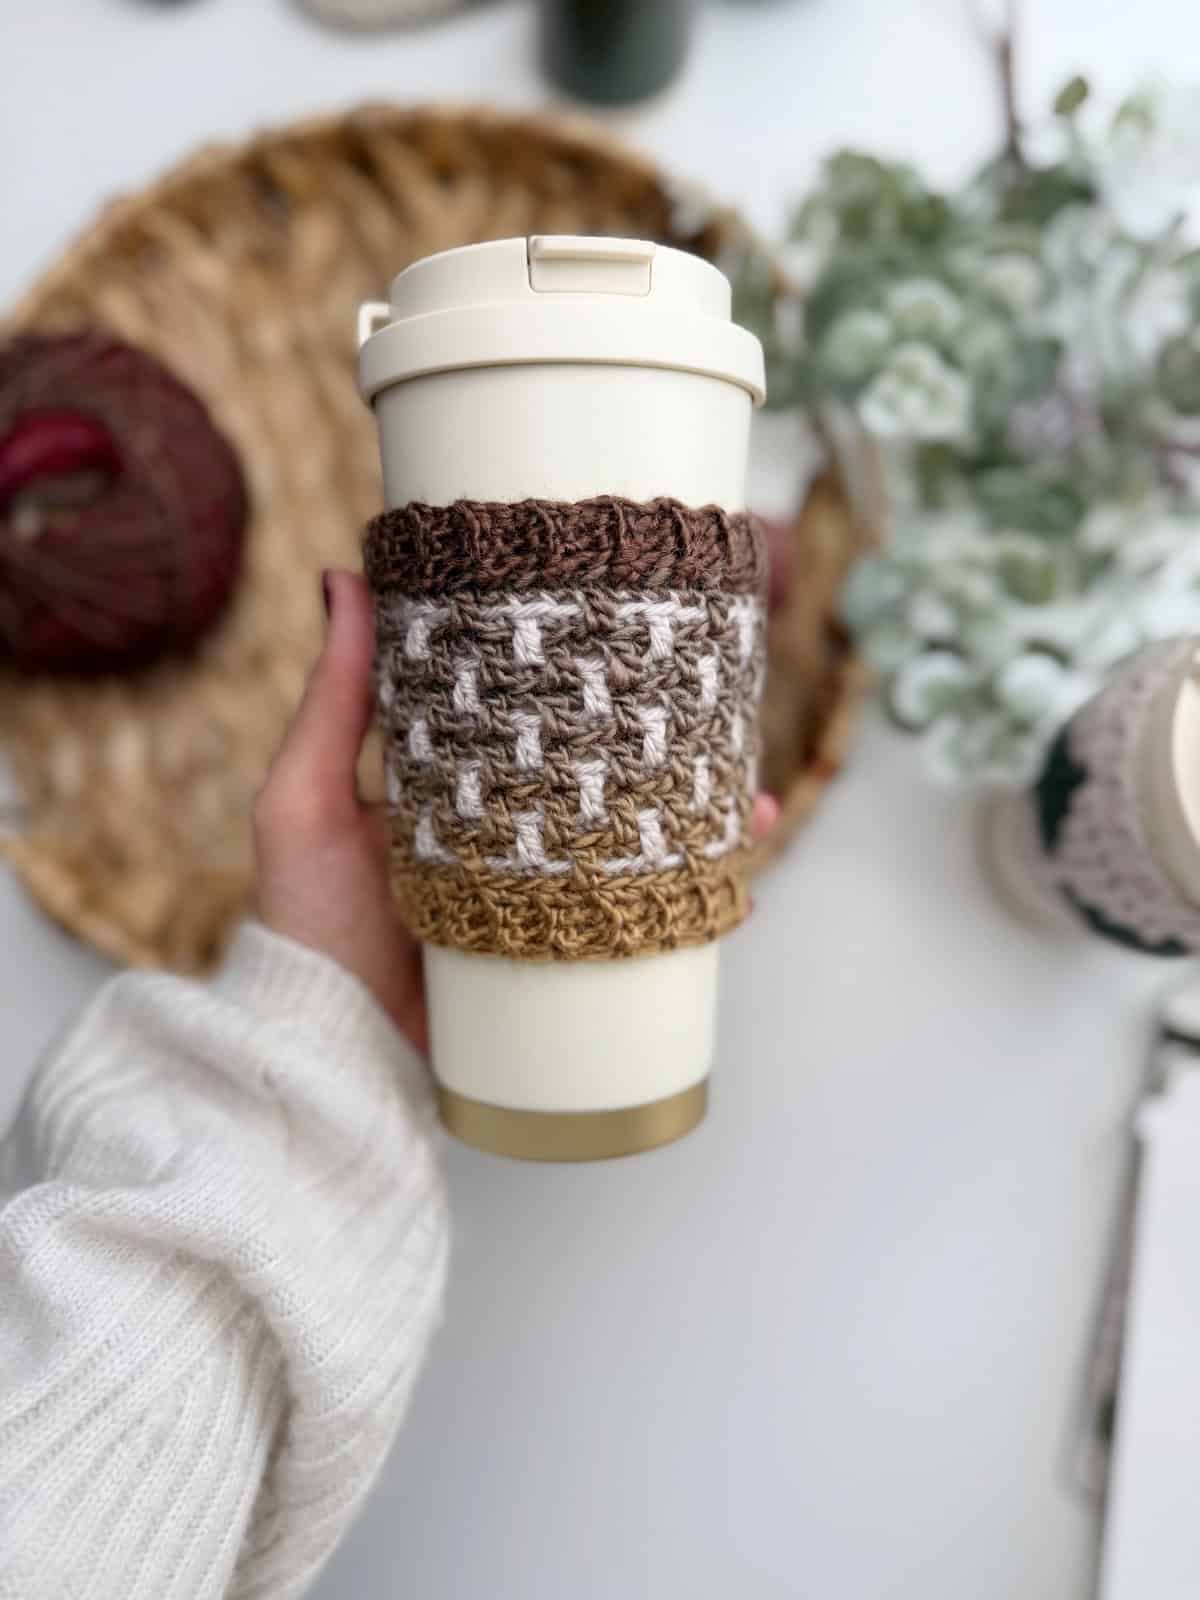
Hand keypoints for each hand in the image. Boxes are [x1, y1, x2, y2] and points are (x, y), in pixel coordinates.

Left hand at [254, 570, 780, 1055]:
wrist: (324, 1048)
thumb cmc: (305, 922)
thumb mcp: (307, 799)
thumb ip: (332, 701)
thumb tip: (347, 576)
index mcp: (461, 789)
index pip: (540, 725)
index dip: (593, 688)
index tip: (642, 643)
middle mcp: (512, 840)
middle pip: (609, 785)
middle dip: (675, 760)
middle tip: (725, 731)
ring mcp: (543, 902)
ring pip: (643, 853)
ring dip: (704, 831)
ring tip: (749, 813)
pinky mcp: (561, 965)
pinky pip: (644, 935)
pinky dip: (694, 915)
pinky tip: (732, 900)